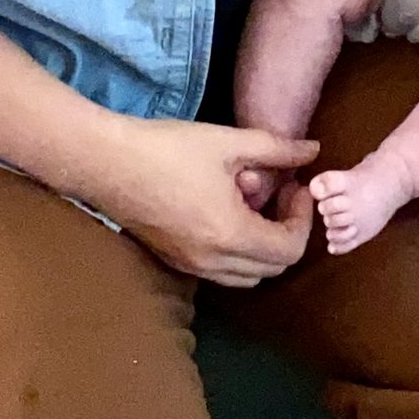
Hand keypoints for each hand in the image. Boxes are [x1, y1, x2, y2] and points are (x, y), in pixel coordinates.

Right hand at [81, 117, 318, 288]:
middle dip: (286, 233)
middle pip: (272, 268)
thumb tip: (313, 151)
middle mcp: (213, 262)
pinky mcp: (173, 261)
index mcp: (231, 235)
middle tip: (280, 194)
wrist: (106, 162)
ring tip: (255, 205)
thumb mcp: (229, 142)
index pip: (289, 250)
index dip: (302, 219)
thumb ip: (277, 150)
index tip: (296, 187)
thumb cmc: (168, 148)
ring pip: (246, 275)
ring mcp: (190, 266)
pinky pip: (220, 272)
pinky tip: (226, 213)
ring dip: (262, 246)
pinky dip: (236, 252)